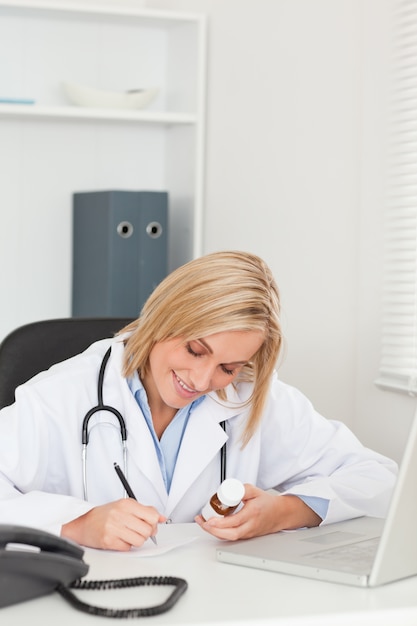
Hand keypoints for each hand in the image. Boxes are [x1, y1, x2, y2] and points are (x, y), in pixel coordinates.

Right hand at [61, 498, 165, 550]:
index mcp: (127, 504)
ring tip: (128, 535)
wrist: (83, 523)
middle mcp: (120, 515)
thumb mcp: (126, 506)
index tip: (150, 524)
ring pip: (140, 541)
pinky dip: (126, 546)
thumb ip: (145, 510)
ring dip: (136, 540)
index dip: (154, 523)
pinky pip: (128, 548)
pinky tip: (119, 539)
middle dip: (146, 533)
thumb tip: (162, 517)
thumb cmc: (105, 514)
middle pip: (147, 530)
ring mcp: (114, 528)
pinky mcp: (108, 541)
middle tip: (138, 530)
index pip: (152, 516)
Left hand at [194, 484, 320, 540]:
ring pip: (230, 537)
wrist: (280, 514)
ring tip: (203, 523)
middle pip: (230, 534)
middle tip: (203, 523)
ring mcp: (249, 533)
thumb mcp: (254, 490)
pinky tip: (213, 527)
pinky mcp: (247, 536)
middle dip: (214, 531)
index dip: (220, 523)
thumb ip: (240, 489)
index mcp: (252, 513)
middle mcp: (251, 526)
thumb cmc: (267, 503)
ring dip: (215, 533)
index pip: (235, 522)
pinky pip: (232, 536)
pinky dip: (221, 533)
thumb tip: (228, 491)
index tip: (209, 520)